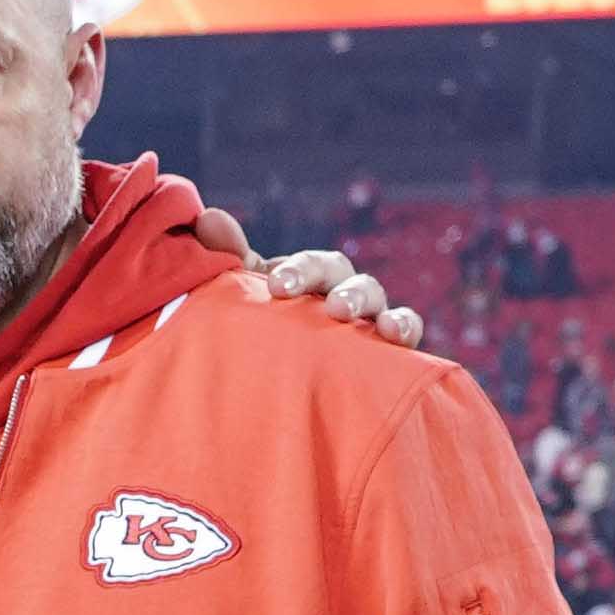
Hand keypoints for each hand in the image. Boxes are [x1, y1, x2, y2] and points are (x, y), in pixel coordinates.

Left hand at [183, 202, 428, 345]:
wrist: (281, 397)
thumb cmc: (263, 338)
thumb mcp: (245, 301)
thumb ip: (229, 262)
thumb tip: (209, 217)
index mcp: (304, 281)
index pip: (307, 264)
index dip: (296, 270)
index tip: (276, 286)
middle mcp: (335, 292)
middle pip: (337, 272)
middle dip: (321, 279)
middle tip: (307, 296)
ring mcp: (364, 318)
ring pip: (371, 293)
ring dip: (359, 297)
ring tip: (343, 309)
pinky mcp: (389, 349)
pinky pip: (405, 328)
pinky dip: (403, 325)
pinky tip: (393, 333)